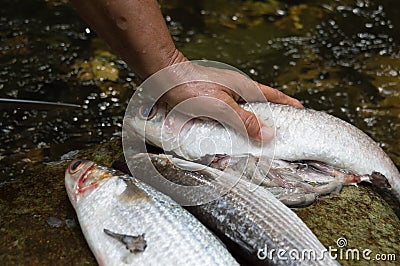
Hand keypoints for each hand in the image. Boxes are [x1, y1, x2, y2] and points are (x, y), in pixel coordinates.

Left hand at [157, 59, 302, 141]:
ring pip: (241, 116)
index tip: (300, 111)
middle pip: (258, 107)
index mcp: (243, 88)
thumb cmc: (191, 87)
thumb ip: (244, 120)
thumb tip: (268, 134)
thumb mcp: (221, 106)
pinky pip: (226, 120)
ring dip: (248, 128)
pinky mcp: (209, 105)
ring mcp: (221, 98)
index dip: (287, 104)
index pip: (272, 96)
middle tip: (279, 136)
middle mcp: (234, 92)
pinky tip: (229, 141)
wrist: (162, 79)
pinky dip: (231, 130)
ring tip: (256, 144)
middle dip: (269, 121)